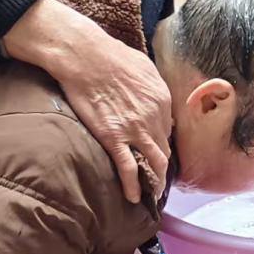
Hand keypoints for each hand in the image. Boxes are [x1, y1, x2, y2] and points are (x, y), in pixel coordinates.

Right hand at [3, 0, 171, 204]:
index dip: (160, 143)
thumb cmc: (111, 55)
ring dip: (154, 182)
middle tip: (158, 181)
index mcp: (162, 100)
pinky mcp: (113, 138)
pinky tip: (132, 198)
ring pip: (154, 164)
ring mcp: (135, 130)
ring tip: (151, 195)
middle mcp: (154, 117)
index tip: (155, 152)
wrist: (86, 56)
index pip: (167, 130)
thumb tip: (154, 101)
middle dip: (162, 168)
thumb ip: (153, 88)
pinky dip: (133, 187)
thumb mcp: (144, 68)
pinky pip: (128, 169)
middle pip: (164, 150)